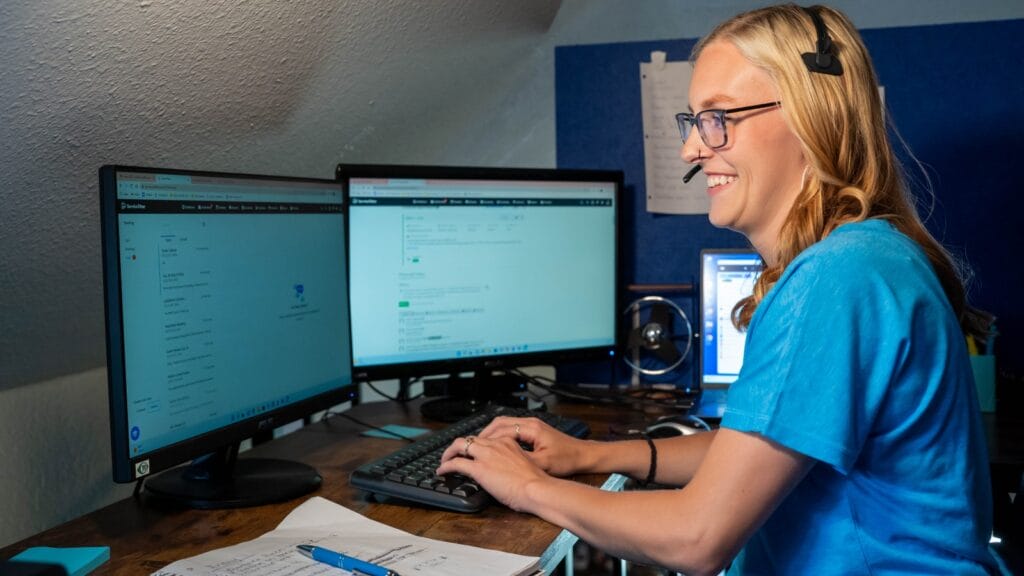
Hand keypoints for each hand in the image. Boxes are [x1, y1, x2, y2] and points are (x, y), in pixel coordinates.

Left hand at [436, 434, 550, 511]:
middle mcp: (495, 445)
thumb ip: (510, 463)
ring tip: (444, 461)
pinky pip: (457, 463)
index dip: (475, 445)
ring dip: (449, 453)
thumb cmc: (536, 483)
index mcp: (507, 443)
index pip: (485, 439)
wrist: (537, 488)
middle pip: (470, 439)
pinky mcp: (479, 468)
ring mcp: (486, 455)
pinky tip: (442, 471)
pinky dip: (446, 466)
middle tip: (453, 454)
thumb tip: (503, 472)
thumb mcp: (523, 465)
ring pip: (460, 445)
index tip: (471, 452)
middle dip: (459, 446)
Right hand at [479, 416, 588, 476]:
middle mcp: (530, 423)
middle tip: (472, 445)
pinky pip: (512, 429)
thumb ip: (523, 461)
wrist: (583, 455)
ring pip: (504, 424)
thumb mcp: (544, 463)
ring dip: (492, 434)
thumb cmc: (568, 458)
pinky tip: (497, 447)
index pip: (501, 428)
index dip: (485, 437)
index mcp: (531, 428)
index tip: (474, 445)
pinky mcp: (534, 431)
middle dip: (484, 433)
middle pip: (499, 422)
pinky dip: (501, 436)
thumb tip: (503, 463)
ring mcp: (532, 426)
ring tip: (480, 446)